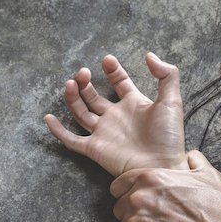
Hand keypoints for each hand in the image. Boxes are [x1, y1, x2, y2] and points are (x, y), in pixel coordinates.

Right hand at [44, 52, 187, 175]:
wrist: (162, 165)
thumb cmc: (168, 136)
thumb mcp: (172, 100)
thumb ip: (166, 75)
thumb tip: (149, 55)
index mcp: (134, 104)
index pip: (120, 83)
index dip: (113, 70)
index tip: (107, 59)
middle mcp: (116, 117)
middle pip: (94, 97)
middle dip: (86, 83)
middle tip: (82, 72)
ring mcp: (104, 133)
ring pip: (81, 113)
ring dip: (73, 97)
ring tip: (70, 83)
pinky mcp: (95, 149)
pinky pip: (72, 140)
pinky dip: (58, 131)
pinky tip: (48, 118)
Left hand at [110, 150, 220, 221]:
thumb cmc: (218, 210)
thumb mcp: (209, 176)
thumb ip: (195, 162)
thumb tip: (190, 157)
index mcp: (149, 179)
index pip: (119, 186)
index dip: (129, 194)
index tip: (140, 204)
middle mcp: (137, 200)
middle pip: (120, 209)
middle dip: (135, 215)